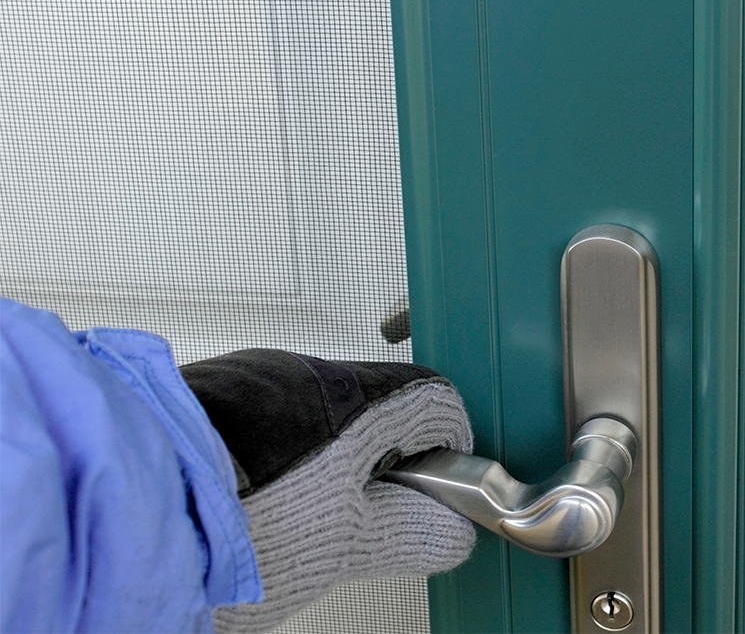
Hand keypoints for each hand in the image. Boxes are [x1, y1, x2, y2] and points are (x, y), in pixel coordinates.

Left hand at [180, 349, 474, 632]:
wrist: (119, 507)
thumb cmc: (232, 524)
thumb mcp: (348, 547)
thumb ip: (415, 530)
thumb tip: (449, 528)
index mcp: (357, 399)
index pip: (438, 399)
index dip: (450, 448)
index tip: (442, 486)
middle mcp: (306, 372)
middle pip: (376, 407)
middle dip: (383, 463)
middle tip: (370, 520)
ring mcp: (249, 377)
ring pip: (318, 415)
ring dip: (326, 462)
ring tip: (300, 521)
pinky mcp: (204, 394)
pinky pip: (264, 420)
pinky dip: (275, 458)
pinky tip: (254, 504)